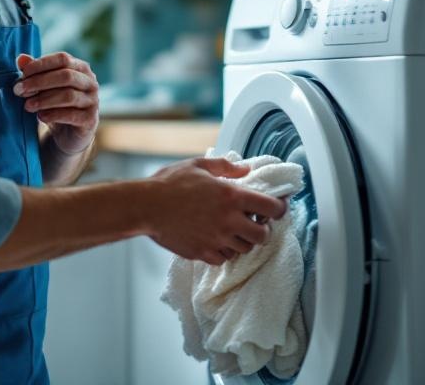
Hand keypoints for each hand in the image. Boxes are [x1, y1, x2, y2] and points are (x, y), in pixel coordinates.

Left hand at [14, 52, 98, 154]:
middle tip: (19, 90)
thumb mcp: (44, 88)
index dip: (41, 64)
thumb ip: (34, 72)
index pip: (62, 59)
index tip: (23, 74)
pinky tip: (40, 116)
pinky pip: (71, 115)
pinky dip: (52, 115)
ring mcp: (93, 101)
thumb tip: (21, 58)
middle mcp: (90, 82)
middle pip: (66, 76)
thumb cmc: (55, 104)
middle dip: (39, 82)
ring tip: (27, 105)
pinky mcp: (90, 119)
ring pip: (68, 96)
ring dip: (44, 100)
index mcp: (80, 68)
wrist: (68, 133)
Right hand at [145, 157, 287, 265]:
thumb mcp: (199, 165)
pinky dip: (224, 251)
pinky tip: (216, 239)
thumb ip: (226, 167)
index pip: (271, 208)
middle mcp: (228, 221)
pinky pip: (224, 259)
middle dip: (262, 229)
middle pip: (263, 235)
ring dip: (243, 241)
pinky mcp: (202, 253)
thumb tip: (245, 169)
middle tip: (254, 222)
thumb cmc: (169, 183)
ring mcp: (216, 239)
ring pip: (244, 249)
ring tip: (233, 230)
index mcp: (231, 197)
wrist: (146, 207)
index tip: (277, 207)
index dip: (279, 208)